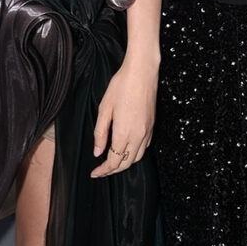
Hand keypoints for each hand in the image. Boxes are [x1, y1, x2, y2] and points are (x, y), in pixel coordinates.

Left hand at [90, 55, 158, 178]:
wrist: (142, 72)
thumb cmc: (121, 86)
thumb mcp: (104, 108)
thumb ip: (100, 132)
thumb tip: (98, 152)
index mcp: (124, 133)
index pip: (113, 161)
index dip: (103, 170)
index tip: (94, 173)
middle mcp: (138, 136)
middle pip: (126, 163)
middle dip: (113, 170)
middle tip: (101, 171)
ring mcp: (147, 131)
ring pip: (137, 157)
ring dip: (124, 164)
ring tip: (112, 162)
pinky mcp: (152, 125)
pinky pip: (144, 147)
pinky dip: (135, 154)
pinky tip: (127, 149)